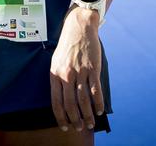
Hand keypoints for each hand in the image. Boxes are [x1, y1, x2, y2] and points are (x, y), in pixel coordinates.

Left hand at [50, 7, 104, 131]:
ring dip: (88, 115)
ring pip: (83, 100)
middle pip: (70, 104)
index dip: (61, 117)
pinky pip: (95, 90)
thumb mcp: (56, 61)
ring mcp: (80, 72)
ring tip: (91, 123)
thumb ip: (58, 78)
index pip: (56, 101)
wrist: (78, 28)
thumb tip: (61, 98)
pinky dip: (98, 102)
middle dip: (75, 119)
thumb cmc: (67, 46)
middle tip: (80, 128)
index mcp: (55, 74)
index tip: (65, 126)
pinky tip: (100, 109)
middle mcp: (66, 74)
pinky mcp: (92, 69)